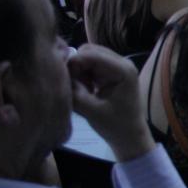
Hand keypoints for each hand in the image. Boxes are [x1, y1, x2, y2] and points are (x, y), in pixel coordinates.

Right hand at [68, 45, 154, 161]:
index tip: (64, 80)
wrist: (129, 137)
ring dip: (79, 71)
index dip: (73, 63)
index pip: (91, 54)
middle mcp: (122, 62)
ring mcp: (118, 66)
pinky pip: (91, 65)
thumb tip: (57, 74)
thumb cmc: (114, 125)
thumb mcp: (90, 110)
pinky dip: (83, 74)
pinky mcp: (112, 72)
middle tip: (73, 86)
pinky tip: (85, 90)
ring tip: (81, 90)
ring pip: (88, 57)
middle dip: (76, 65)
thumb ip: (73, 91)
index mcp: (123, 70)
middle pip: (89, 51)